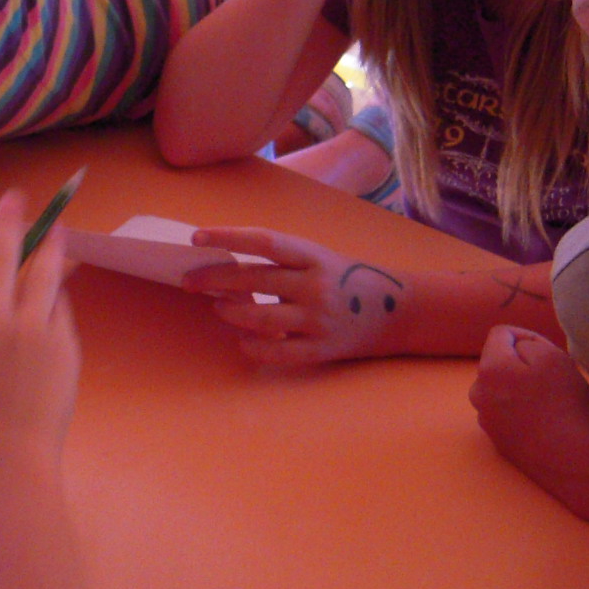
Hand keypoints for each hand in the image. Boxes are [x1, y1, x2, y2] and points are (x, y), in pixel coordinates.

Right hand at [0, 191, 80, 467]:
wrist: (1, 460)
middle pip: (1, 251)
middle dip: (10, 219)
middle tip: (17, 199)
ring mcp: (28, 326)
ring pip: (42, 269)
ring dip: (48, 242)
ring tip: (55, 227)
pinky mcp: (60, 341)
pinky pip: (58, 308)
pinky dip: (57, 296)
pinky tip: (58, 288)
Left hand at [181, 227, 405, 365]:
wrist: (399, 311)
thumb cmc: (346, 281)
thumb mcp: (318, 260)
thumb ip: (280, 264)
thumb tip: (224, 267)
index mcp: (314, 255)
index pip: (264, 241)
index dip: (228, 237)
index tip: (197, 237)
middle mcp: (316, 284)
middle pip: (253, 279)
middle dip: (214, 279)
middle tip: (189, 280)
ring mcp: (319, 318)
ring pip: (261, 318)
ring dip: (231, 313)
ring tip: (217, 308)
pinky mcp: (323, 348)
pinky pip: (278, 352)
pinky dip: (254, 348)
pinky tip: (243, 341)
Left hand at [470, 324, 588, 487]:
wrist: (573, 460)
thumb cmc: (565, 404)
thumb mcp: (553, 357)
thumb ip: (528, 343)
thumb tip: (515, 349)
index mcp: (489, 370)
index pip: (501, 333)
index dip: (528, 335)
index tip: (549, 352)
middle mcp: (479, 394)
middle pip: (499, 362)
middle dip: (522, 363)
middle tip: (552, 378)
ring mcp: (486, 420)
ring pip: (502, 389)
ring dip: (520, 387)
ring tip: (549, 401)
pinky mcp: (497, 441)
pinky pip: (507, 413)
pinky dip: (521, 410)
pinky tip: (544, 422)